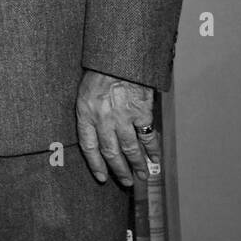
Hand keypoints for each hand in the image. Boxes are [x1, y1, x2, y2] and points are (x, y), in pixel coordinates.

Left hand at [76, 70, 159, 186]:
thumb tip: (93, 135)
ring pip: (130, 149)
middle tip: (124, 182)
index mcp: (86, 113)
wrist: (119, 59)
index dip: (95, 165)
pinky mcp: (142, 113)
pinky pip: (148, 137)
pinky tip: (156, 160)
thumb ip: (88, 114)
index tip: (101, 178)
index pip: (88, 147)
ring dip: (137, 165)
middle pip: (111, 152)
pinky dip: (153, 150)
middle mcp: (103, 119)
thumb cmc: (99, 73)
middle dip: (118, 170)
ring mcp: (123, 118)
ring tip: (141, 176)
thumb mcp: (84, 93)